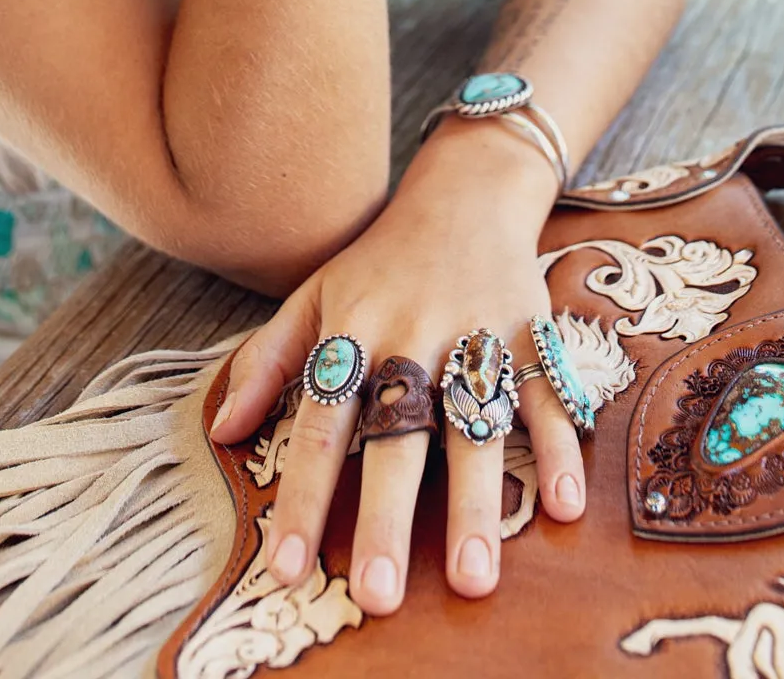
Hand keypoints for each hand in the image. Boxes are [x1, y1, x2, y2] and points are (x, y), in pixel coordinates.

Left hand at [207, 123, 584, 614]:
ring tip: (475, 577)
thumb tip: (220, 433)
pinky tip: (563, 505)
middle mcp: (412, 334)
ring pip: (474, 422)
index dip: (300, 496)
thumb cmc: (378, 260)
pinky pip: (548, 392)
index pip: (318, 424)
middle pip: (396, 433)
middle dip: (386, 515)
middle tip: (379, 594)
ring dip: (475, 501)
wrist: (466, 190)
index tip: (286, 570)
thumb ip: (267, 363)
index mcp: (353, 331)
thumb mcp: (313, 296)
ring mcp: (477, 331)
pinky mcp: (531, 328)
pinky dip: (558, 445)